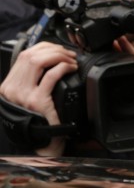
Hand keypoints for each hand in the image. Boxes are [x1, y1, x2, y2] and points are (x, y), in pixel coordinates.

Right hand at [0, 41, 77, 156]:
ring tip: (71, 60)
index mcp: (9, 85)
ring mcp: (23, 94)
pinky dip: (63, 67)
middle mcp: (12, 88)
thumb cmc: (39, 119)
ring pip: (39, 61)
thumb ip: (33, 80)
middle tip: (69, 54)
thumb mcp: (29, 96)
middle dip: (53, 49)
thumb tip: (50, 59)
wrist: (42, 141)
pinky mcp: (37, 101)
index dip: (44, 47)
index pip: (24, 55)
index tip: (58, 48)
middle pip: (31, 55)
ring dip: (58, 56)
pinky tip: (71, 68)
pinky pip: (50, 76)